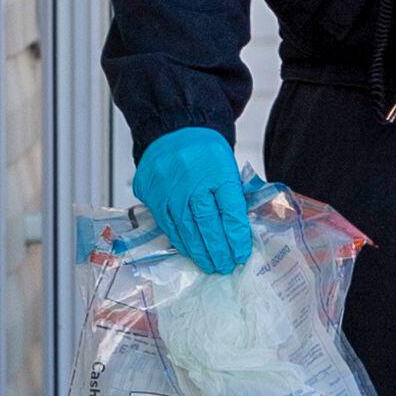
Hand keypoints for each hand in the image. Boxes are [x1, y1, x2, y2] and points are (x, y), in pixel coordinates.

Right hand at [136, 126, 258, 274]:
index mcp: (218, 170)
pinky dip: (181, 240)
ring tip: (211, 264)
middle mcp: (192, 180)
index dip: (236, 236)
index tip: (242, 253)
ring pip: (186, 228)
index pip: (230, 211)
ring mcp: (169, 188)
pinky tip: (191, 251)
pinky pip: (168, 224)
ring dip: (200, 251)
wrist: (174, 129)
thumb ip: (233, 196)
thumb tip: (240, 232)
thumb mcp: (228, 166)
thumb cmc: (206, 151)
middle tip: (227, 265)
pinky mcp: (153, 194)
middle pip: (208, 224)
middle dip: (219, 250)